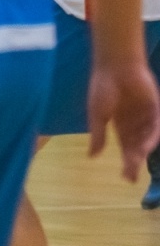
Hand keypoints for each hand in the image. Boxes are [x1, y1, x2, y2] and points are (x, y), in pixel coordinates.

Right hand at [86, 58, 159, 180]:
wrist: (115, 67)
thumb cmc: (102, 88)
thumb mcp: (97, 115)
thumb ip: (97, 135)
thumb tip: (91, 156)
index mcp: (120, 124)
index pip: (126, 147)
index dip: (127, 162)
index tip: (125, 178)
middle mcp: (135, 123)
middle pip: (136, 147)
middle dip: (134, 162)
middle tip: (130, 177)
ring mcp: (146, 116)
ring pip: (146, 139)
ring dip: (142, 151)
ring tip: (135, 162)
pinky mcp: (155, 108)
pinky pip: (156, 126)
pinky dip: (152, 137)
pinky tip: (145, 147)